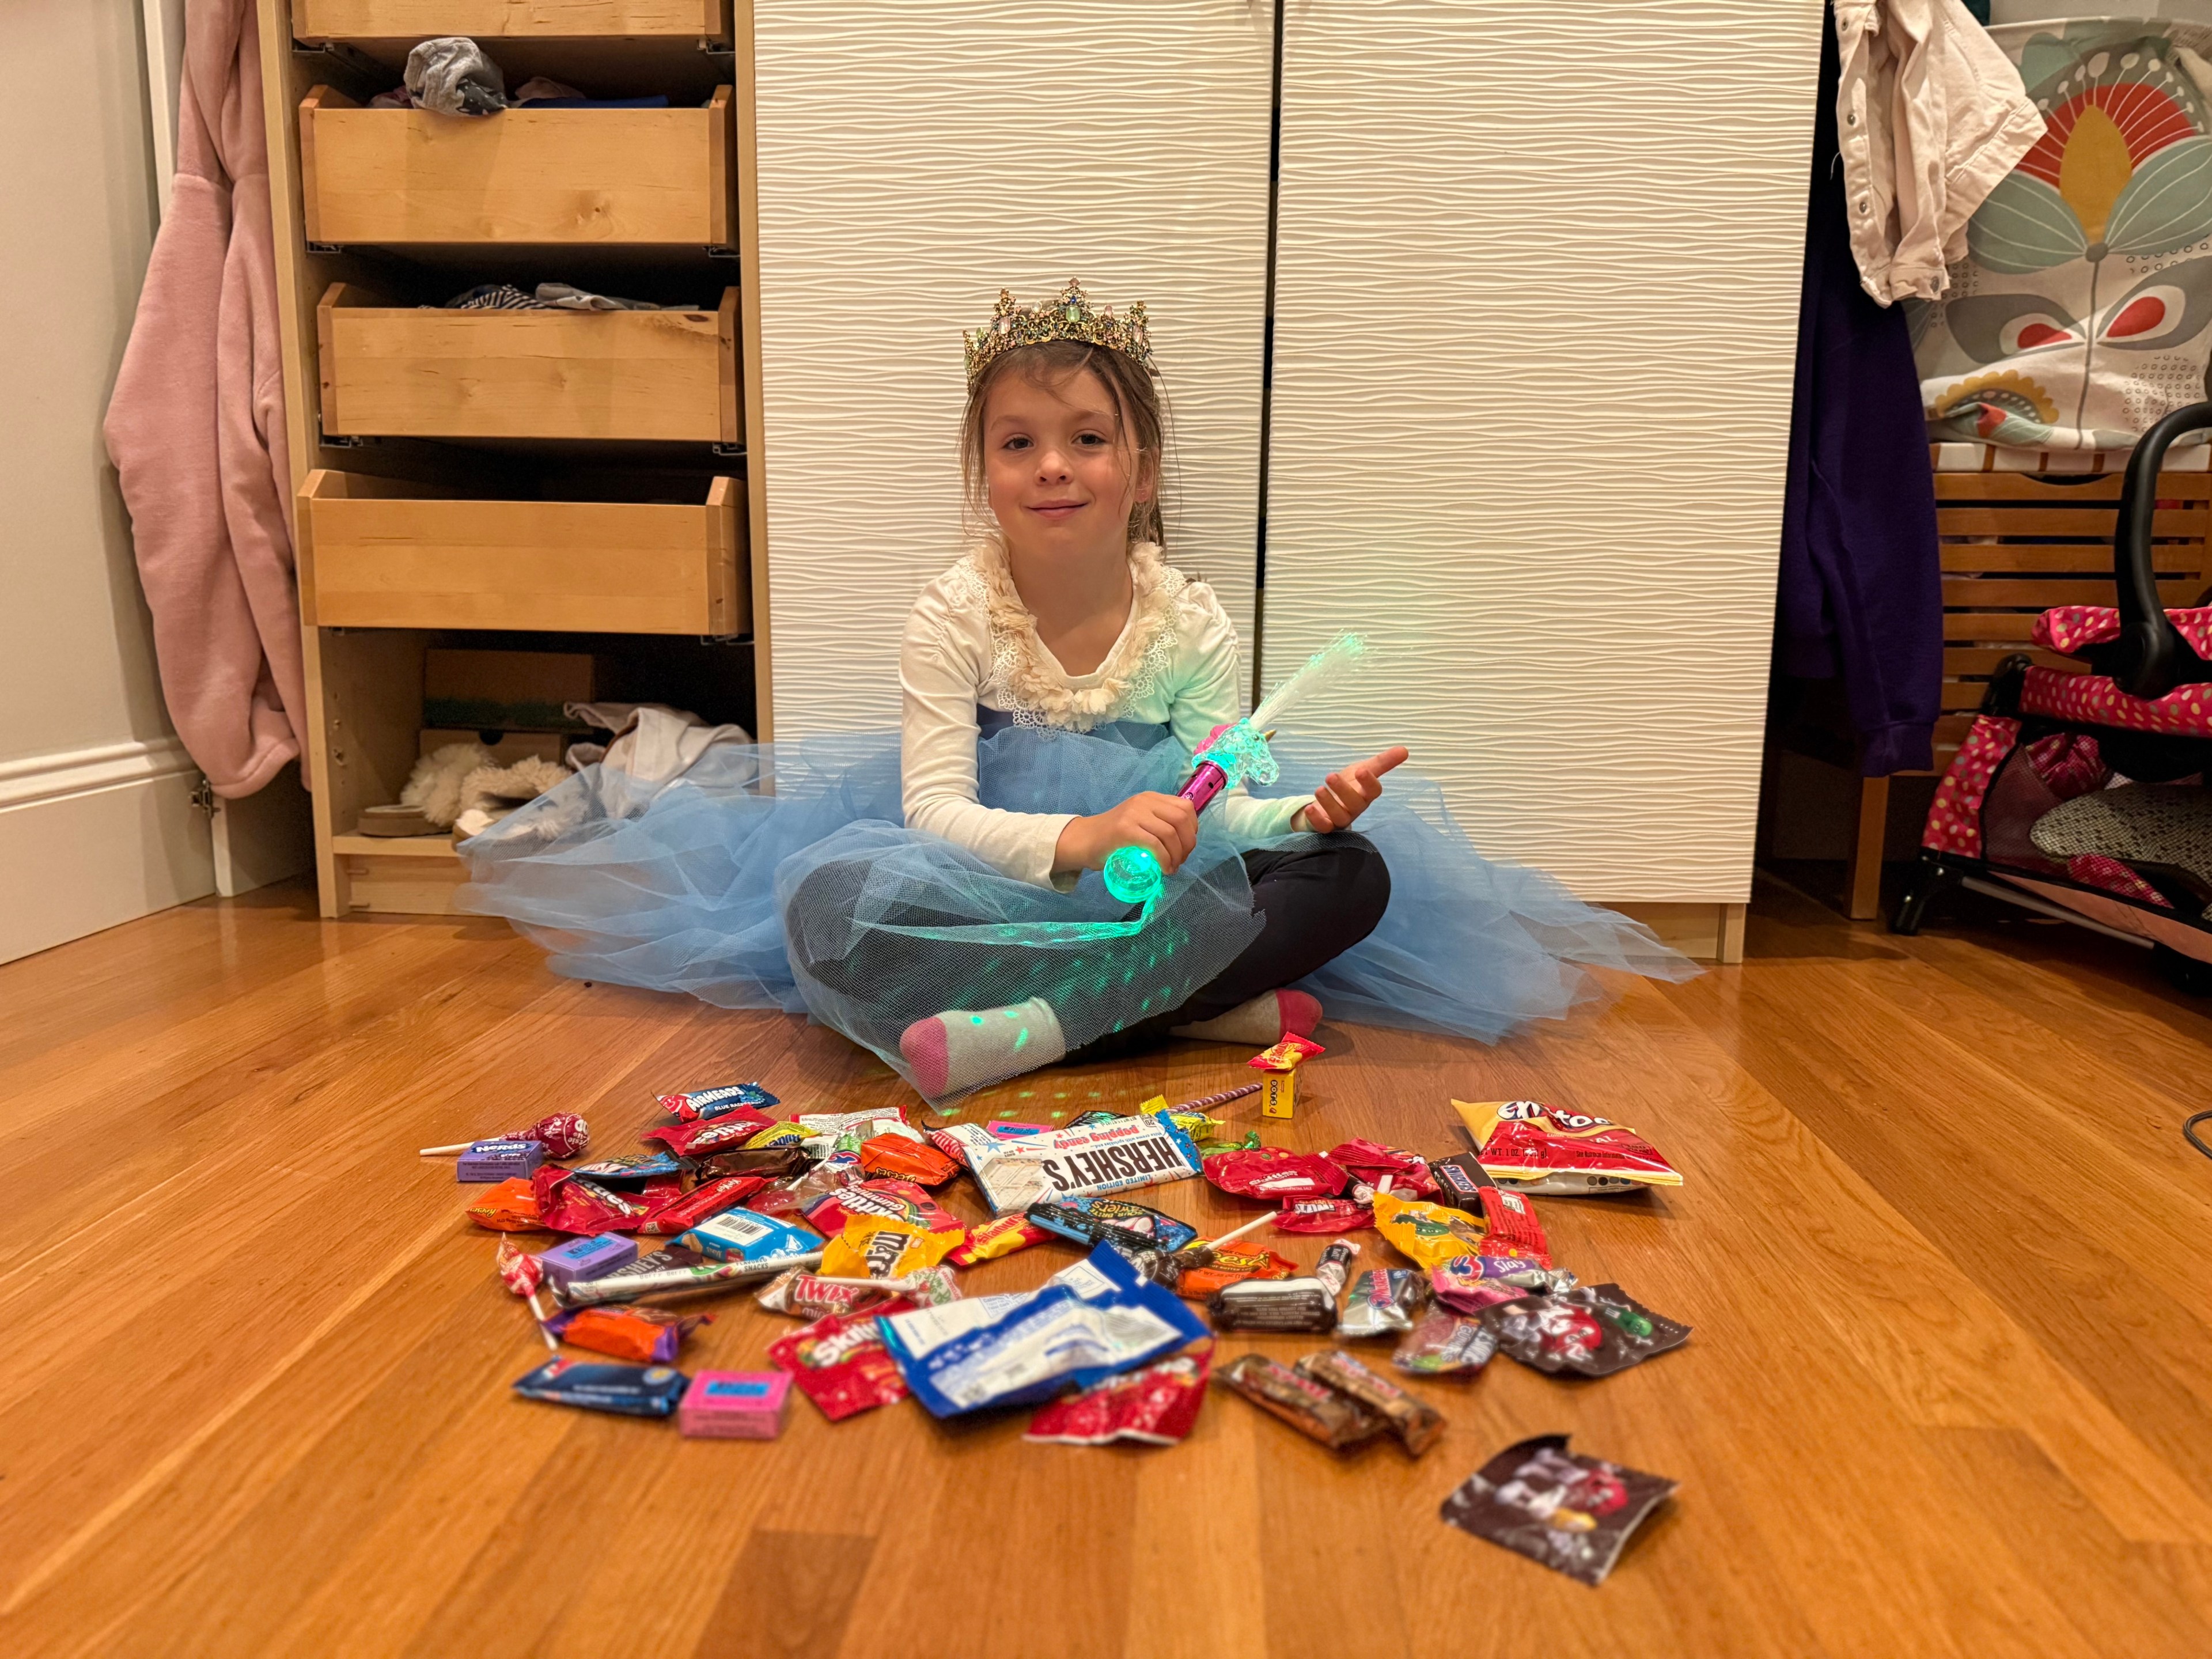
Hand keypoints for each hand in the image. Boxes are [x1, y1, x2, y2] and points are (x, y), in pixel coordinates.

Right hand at [1055, 791, 1199, 877]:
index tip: (1186, 846)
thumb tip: (1183, 841)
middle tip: (1181, 861)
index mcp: (1151, 798)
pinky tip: (1164, 869)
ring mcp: (1134, 814)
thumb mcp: (1139, 821)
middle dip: (1187, 844)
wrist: (1084, 840)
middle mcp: (1144, 801)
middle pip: (1181, 819)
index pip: (1185, 807)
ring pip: (1170, 832)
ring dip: (1177, 854)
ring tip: (1172, 867)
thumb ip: (1158, 824)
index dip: (1192, 829)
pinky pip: (1155, 844)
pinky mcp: (1125, 829)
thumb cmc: (1114, 837)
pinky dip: (1164, 859)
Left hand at [1294, 747, 1408, 833]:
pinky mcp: (1325, 825)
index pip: (1373, 791)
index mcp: (1365, 794)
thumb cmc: (1349, 785)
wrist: (1328, 800)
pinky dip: (1317, 819)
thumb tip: (1405, 750)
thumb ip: (1382, 762)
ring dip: (1329, 803)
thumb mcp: (1363, 769)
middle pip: (1355, 804)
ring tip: (1319, 789)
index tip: (1362, 771)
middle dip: (1343, 790)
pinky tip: (1310, 808)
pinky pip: (1323, 827)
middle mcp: (1355, 808)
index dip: (1369, 782)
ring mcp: (1340, 818)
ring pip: (1339, 816)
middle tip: (1331, 776)